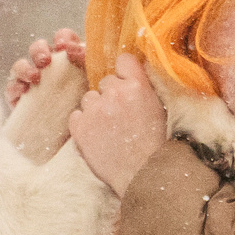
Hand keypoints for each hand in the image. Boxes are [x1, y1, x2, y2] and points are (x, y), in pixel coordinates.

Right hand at [6, 29, 85, 107]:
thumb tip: (84, 57)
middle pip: (38, 48)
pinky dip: (15, 87)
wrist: (72, 135)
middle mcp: (47, 65)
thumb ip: (91, 70)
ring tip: (34, 77)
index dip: (63, 38)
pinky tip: (23, 92)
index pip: (63, 38)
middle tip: (46, 60)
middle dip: (40, 51)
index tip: (66, 47)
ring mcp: (30, 80)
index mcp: (67, 57)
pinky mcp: (19, 97)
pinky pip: (12, 87)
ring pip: (21, 65)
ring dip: (25, 68)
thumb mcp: (92, 86)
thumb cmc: (85, 105)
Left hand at [69, 53, 167, 194]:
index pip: (124, 60)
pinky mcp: (80, 127)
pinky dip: (84, 124)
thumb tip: (132, 77)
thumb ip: (143, 90)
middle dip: (111, 95)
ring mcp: (95, 110)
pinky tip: (97, 137)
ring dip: (96, 109)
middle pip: (105, 81)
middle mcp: (114, 93)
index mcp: (138, 86)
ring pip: (89, 98)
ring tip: (109, 129)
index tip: (125, 81)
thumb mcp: (159, 110)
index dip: (124, 71)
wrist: (143, 175)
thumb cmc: (155, 146)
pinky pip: (76, 115)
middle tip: (120, 115)